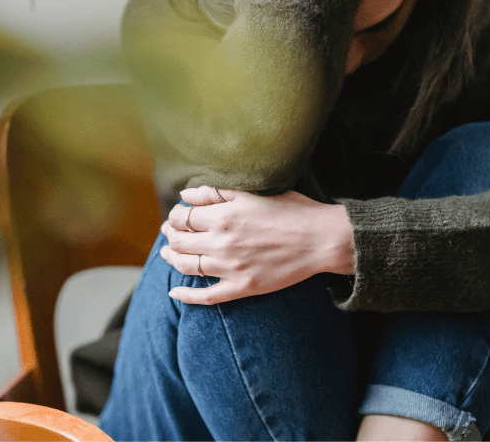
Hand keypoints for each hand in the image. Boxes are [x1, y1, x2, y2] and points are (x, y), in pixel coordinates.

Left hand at [161, 185, 355, 304]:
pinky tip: (174, 293)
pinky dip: (186, 296)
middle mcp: (221, 242)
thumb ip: (216, 193)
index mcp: (223, 216)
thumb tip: (185, 195)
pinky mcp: (242, 288)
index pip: (182, 218)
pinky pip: (206, 296)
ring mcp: (230, 268)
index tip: (178, 216)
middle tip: (169, 233)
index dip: (175, 216)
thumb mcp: (253, 193)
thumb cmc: (292, 211)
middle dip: (170, 235)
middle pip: (179, 242)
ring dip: (171, 259)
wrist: (321, 240)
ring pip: (186, 266)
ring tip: (168, 254)